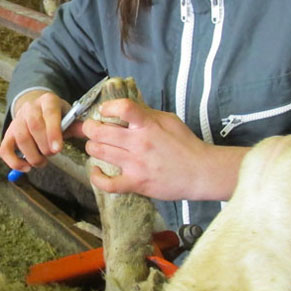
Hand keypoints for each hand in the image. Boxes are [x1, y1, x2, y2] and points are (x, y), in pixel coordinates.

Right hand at [0, 90, 70, 170]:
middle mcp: (30, 108)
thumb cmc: (54, 116)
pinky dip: (14, 162)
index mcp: (48, 100)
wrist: (35, 108)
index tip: (58, 149)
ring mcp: (17, 120)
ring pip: (20, 138)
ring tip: (42, 162)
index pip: (49, 113)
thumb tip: (90, 132)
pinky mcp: (8, 134)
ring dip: (32, 155)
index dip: (53, 132)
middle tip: (53, 154)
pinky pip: (5, 149)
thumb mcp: (67, 115)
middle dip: (44, 146)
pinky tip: (26, 167)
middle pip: (33, 126)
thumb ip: (76, 125)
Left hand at [82, 99, 248, 200]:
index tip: (104, 111)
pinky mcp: (136, 183)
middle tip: (92, 129)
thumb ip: (145, 114)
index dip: (107, 107)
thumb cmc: (185, 145)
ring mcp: (136, 164)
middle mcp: (139, 143)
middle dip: (89, 128)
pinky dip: (96, 177)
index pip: (123, 108)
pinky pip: (107, 183)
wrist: (201, 172)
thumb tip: (123, 109)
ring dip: (92, 147)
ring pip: (98, 152)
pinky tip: (96, 170)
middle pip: (100, 132)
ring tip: (97, 146)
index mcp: (148, 125)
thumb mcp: (168, 120)